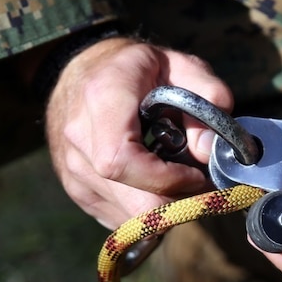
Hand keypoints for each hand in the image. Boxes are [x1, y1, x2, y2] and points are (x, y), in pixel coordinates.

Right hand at [43, 36, 231, 228]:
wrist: (81, 71)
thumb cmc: (135, 68)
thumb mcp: (179, 63)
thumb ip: (207, 93)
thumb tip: (209, 149)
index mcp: (103, 99)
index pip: (123, 161)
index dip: (166, 179)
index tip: (195, 174)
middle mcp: (79, 138)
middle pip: (132, 201)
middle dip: (175, 202)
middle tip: (198, 183)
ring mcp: (73, 168)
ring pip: (128, 217)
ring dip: (162, 208)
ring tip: (176, 178)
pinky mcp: (76, 189)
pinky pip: (118, 218)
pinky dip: (144, 211)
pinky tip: (152, 183)